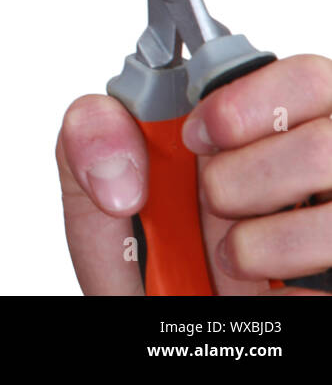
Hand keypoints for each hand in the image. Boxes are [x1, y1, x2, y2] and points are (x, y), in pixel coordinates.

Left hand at [54, 54, 331, 294]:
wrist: (157, 322)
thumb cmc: (144, 256)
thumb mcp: (98, 189)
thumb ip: (91, 137)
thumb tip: (121, 166)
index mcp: (266, 127)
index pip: (307, 78)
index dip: (248, 103)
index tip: (195, 136)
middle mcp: (317, 170)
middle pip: (326, 141)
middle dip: (246, 176)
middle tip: (210, 201)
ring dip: (263, 242)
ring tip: (228, 255)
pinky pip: (331, 279)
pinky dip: (287, 292)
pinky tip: (263, 291)